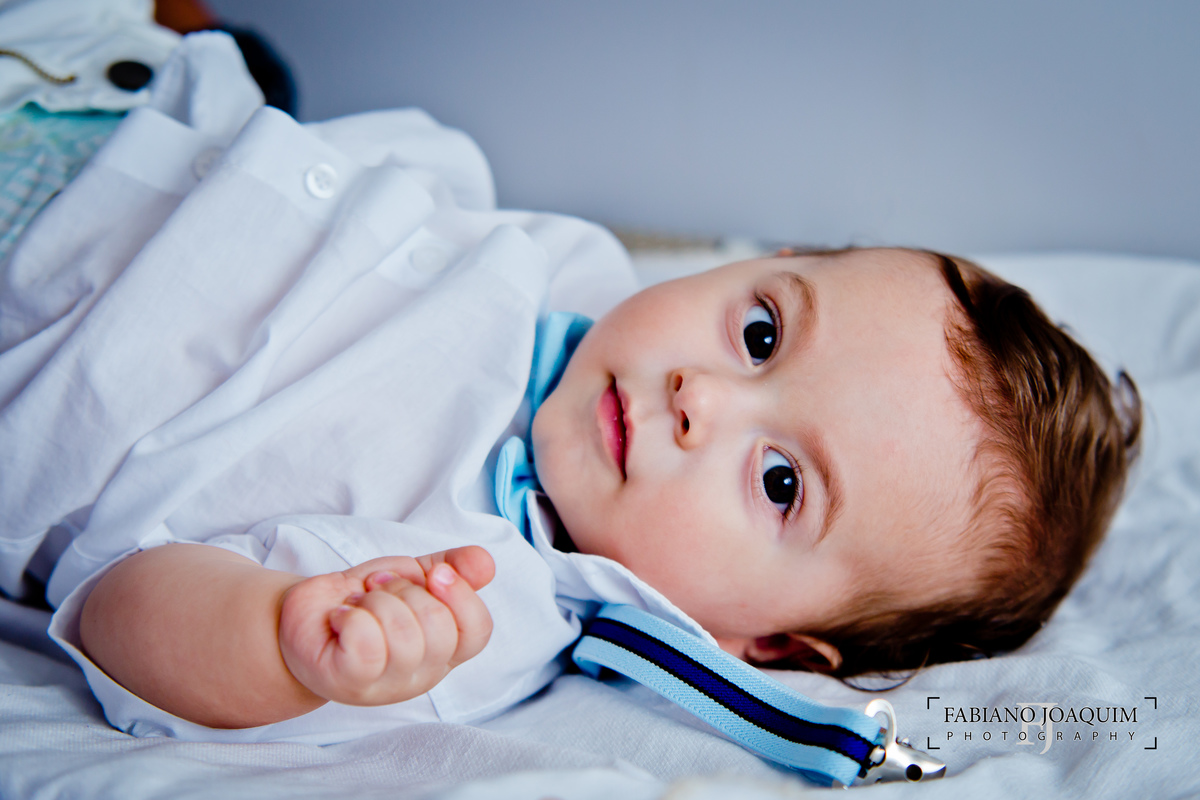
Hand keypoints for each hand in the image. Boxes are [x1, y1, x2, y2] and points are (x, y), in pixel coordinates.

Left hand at [277, 546, 494, 705]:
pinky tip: (342, 618)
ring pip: (402, 633)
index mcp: (445, 650)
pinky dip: (351, 615)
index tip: (435, 573)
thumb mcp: (412, 575)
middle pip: (439, 628)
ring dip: (375, 600)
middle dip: (404, 589)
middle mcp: (421, 674)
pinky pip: (367, 643)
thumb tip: (486, 563)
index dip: (462, 596)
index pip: (478, 632)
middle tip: (378, 587)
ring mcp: (386, 685)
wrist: (307, 614)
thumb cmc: (364, 600)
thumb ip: (452, 567)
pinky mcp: (350, 682)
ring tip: (358, 603)